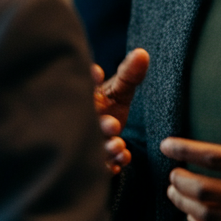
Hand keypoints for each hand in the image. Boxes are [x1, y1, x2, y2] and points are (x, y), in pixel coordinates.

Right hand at [92, 48, 149, 175]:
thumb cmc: (107, 108)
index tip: (97, 71)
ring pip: (91, 148)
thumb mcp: (118, 90)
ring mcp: (82, 143)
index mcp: (83, 101)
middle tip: (113, 124)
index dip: (89, 80)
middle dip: (100, 125)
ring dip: (106, 148)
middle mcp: (78, 121)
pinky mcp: (90, 162)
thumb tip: (142, 54)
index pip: (80, 89)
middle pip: (85, 124)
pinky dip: (110, 165)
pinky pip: (98, 167)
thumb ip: (128, 75)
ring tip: (119, 146)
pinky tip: (121, 162)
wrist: (102, 136)